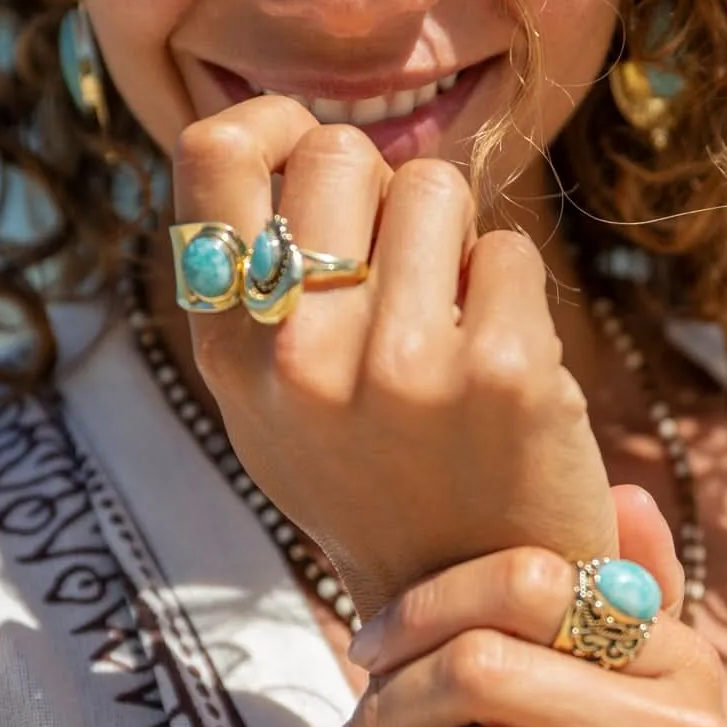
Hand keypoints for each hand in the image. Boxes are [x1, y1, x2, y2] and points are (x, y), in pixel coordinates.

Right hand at [172, 95, 617, 620]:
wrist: (468, 602)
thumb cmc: (373, 477)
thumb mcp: (270, 400)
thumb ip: (257, 284)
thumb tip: (281, 137)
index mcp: (230, 353)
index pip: (213, 154)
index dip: (271, 123)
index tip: (308, 151)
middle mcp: (299, 356)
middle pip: (339, 153)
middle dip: (383, 192)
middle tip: (403, 276)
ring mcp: (402, 364)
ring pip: (434, 186)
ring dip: (454, 239)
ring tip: (450, 325)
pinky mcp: (502, 371)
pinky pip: (509, 248)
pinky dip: (513, 292)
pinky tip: (500, 365)